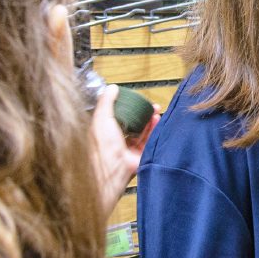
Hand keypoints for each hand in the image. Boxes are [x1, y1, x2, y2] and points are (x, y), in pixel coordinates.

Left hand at [90, 85, 159, 218]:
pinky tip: (156, 119)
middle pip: (130, 122)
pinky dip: (154, 128)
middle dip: (139, 112)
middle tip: (146, 104)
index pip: (115, 115)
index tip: (132, 98)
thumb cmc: (103, 148)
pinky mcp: (140, 153)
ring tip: (154, 109)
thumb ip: (106, 102)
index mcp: (104, 130)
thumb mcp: (102, 118)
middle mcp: (116, 139)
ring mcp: (128, 147)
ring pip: (141, 130)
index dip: (124, 106)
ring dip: (148, 119)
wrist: (114, 169)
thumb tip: (111, 88)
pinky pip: (149, 139)